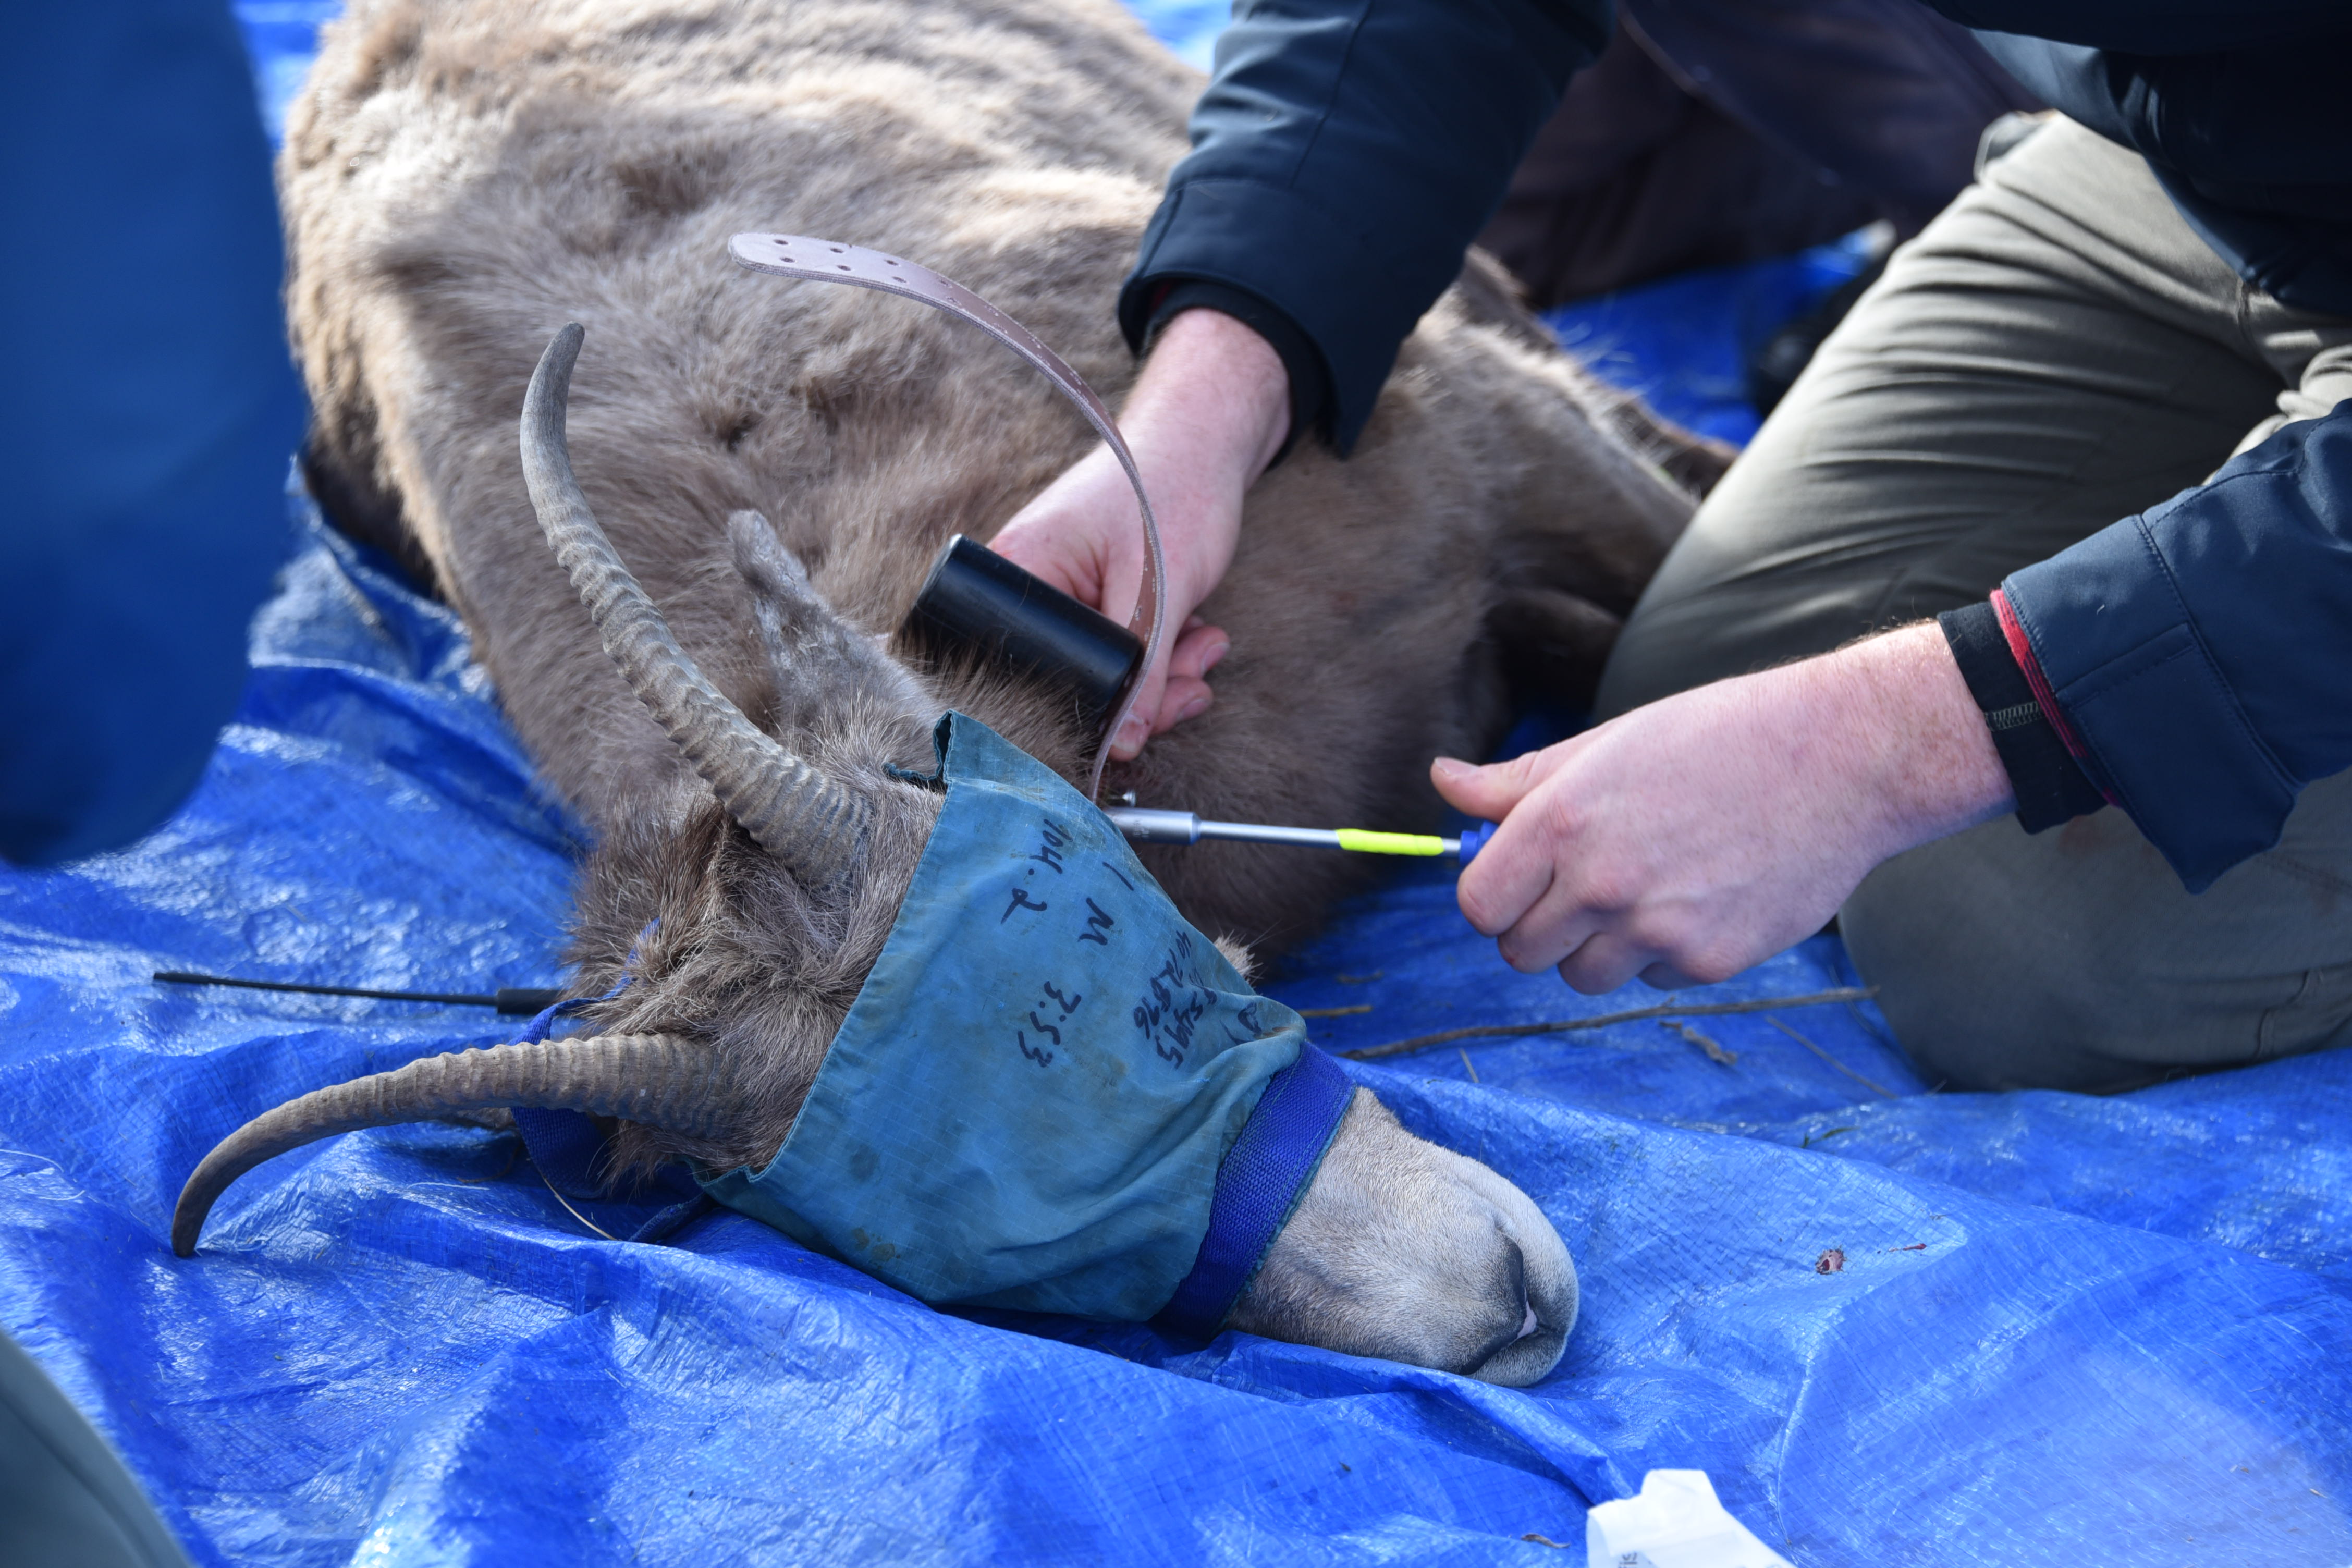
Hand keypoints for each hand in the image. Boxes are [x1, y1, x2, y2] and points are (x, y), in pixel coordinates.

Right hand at [992, 308, 1288, 758]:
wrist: (1203, 440)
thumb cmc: (1172, 490)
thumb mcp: (1162, 591)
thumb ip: (1142, 672)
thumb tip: (1122, 748)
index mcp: (1020, 572)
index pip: (1023, 674)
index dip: (1075, 715)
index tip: (1130, 731)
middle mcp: (1028, 585)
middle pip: (1068, 681)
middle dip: (1140, 696)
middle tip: (1190, 688)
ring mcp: (1060, 593)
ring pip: (1102, 672)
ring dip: (1162, 676)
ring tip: (1204, 647)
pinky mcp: (1092, 598)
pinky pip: (1119, 650)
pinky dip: (1161, 654)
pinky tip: (1196, 635)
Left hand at [1433, 623, 2015, 992]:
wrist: (1843, 757)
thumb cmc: (1719, 736)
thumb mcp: (1607, 744)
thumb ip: (1517, 780)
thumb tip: (1442, 782)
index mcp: (1562, 820)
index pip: (1478, 905)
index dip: (1492, 898)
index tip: (1518, 883)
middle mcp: (1601, 882)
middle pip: (1520, 953)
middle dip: (1539, 927)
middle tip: (1582, 886)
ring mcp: (1656, 928)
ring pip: (1581, 976)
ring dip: (1597, 947)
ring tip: (1647, 886)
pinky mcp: (1709, 960)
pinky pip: (1652, 979)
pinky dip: (1663, 953)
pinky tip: (1701, 895)